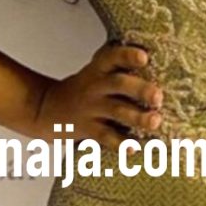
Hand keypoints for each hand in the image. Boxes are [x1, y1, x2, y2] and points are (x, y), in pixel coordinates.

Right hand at [31, 39, 162, 151]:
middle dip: (140, 90)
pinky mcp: (87, 129)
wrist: (45, 109)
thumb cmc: (83, 89)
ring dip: (137, 117)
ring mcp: (91, 108)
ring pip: (117, 111)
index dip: (128, 56)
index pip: (113, 57)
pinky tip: (133, 148)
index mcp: (99, 68)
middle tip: (158, 97)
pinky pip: (105, 136)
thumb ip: (120, 66)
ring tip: (155, 121)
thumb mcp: (96, 70)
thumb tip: (160, 61)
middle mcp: (96, 86)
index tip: (144, 57)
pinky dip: (120, 143)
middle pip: (119, 84)